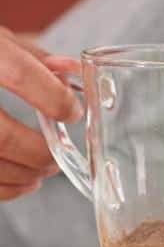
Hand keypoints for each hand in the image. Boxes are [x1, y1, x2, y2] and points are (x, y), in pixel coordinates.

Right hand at [0, 28, 81, 200]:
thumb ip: (34, 58)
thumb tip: (72, 72)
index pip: (21, 75)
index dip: (54, 98)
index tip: (73, 113)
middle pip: (1, 136)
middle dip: (38, 152)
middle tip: (57, 156)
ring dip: (22, 174)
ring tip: (43, 171)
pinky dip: (5, 188)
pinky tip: (23, 182)